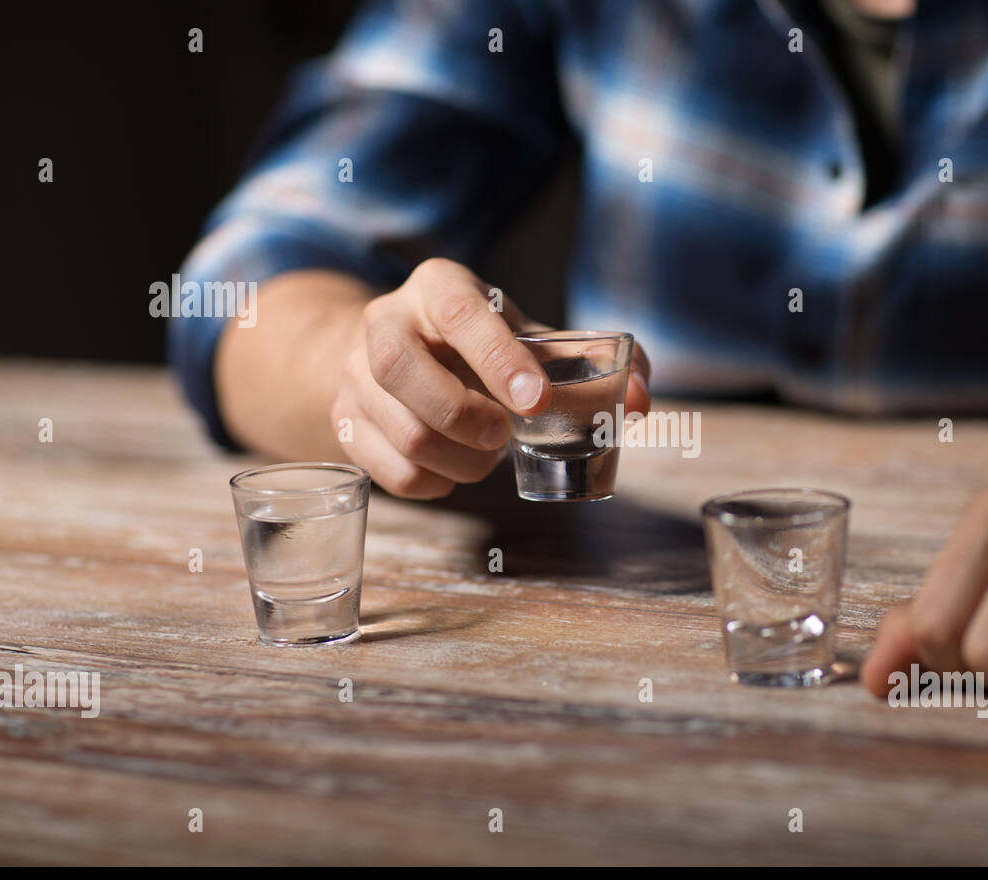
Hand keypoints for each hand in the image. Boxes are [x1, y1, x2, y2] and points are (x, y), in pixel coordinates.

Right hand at [331, 258, 650, 497]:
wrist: (401, 350)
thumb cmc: (482, 345)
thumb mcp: (529, 338)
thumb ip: (591, 365)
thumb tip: (641, 400)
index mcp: (439, 287)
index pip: (461, 314)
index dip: (498, 359)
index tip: (535, 401)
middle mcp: (385, 321)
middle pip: (401, 372)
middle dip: (464, 417)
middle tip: (504, 434)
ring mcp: (354, 373)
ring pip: (401, 432)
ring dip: (460, 461)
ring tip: (487, 452)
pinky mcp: (345, 421)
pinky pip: (389, 471)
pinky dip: (436, 483)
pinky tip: (455, 468)